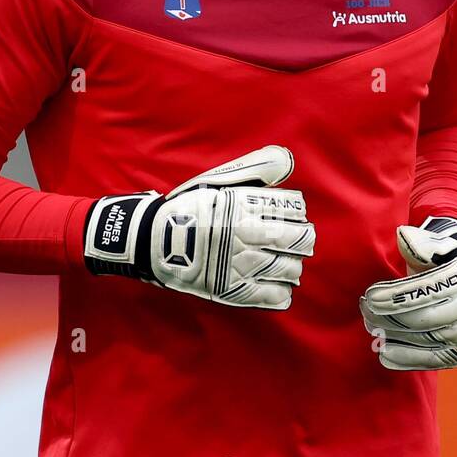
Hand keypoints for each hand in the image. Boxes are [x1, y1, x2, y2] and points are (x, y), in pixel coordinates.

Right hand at [84, 145, 314, 308]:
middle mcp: (242, 234)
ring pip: (287, 268)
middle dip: (303, 240)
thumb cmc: (190, 208)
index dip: (298, 214)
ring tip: (289, 264)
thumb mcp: (219, 181)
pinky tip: (281, 285)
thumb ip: (254, 169)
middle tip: (301, 241)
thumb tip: (286, 160)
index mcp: (242, 205)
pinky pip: (271, 295)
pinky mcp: (231, 290)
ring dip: (293, 265)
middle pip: (296, 240)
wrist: (153, 240)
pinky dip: (282, 291)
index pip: (291, 210)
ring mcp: (237, 264)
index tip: (294, 216)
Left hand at [359, 216, 456, 369]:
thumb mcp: (432, 246)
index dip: (394, 295)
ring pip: (423, 340)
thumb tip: (403, 235)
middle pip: (422, 318)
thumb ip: (418, 242)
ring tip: (371, 326)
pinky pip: (430, 361)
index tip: (369, 296)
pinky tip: (384, 353)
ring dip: (392, 335)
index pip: (424, 290)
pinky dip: (405, 359)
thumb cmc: (437, 262)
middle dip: (388, 316)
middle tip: (365, 311)